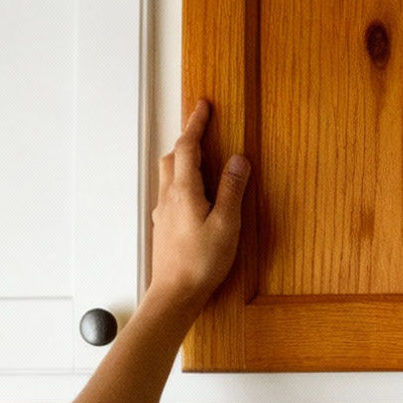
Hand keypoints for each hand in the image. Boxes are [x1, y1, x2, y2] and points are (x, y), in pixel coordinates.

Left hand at [143, 100, 248, 308]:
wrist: (175, 295)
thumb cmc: (200, 263)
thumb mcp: (226, 224)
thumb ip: (233, 189)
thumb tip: (238, 160)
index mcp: (184, 191)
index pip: (188, 147)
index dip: (196, 124)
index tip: (203, 106)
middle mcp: (170, 198)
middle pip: (172, 157)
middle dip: (187, 139)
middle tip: (201, 127)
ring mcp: (165, 213)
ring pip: (169, 175)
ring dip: (182, 159)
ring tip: (200, 156)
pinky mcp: (165, 227)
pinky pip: (171, 193)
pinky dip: (182, 181)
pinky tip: (195, 193)